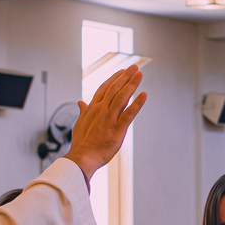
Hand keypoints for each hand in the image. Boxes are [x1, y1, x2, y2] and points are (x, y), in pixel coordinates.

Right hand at [63, 66, 146, 180]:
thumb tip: (80, 102)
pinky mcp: (118, 128)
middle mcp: (101, 110)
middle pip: (114, 88)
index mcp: (92, 108)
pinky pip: (129, 113)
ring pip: (122, 97)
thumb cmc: (81, 143)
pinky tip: (144, 95)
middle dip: (125, 76)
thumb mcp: (79, 123)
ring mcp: (109, 118)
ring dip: (132, 84)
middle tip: (134, 67)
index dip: (114, 78)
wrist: (82, 157)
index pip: (104, 88)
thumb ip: (83, 111)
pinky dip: (137, 103)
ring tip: (139, 74)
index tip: (122, 71)